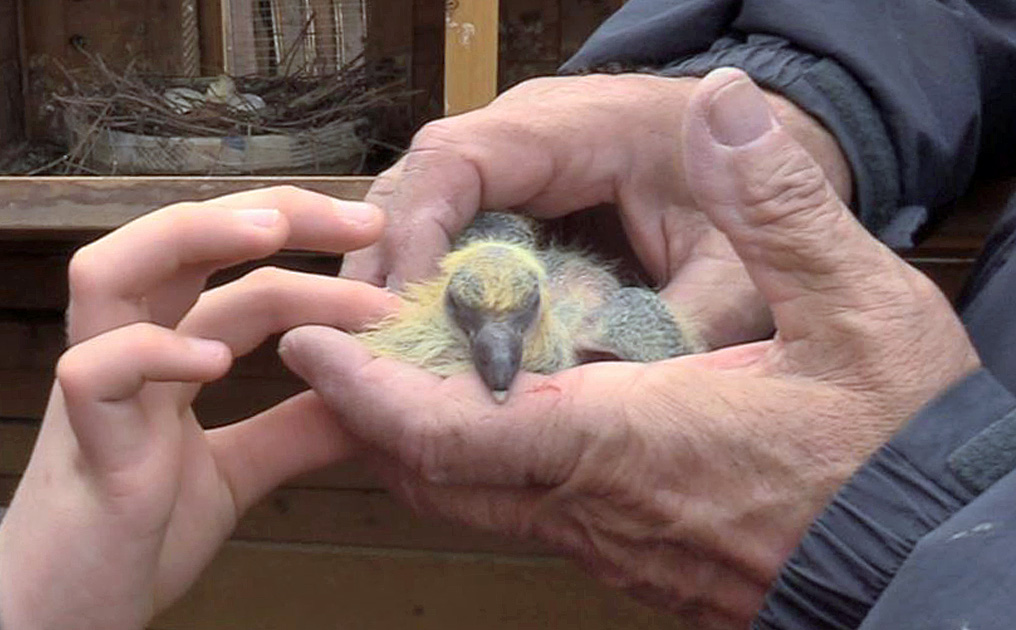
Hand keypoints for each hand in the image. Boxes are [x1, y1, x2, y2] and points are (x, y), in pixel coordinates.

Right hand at [0, 187, 394, 629]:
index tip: (378, 241)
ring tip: (271, 233)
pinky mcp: (81, 441)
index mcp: (162, 348)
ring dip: (191, 239)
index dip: (300, 240)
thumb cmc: (139, 530)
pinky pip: (94, 370)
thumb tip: (368, 399)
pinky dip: (153, 352)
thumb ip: (292, 429)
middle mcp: (124, 347)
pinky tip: (216, 361)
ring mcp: (94, 388)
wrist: (68, 609)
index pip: (230, 265)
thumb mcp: (238, 470)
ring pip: (108, 271)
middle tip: (361, 222)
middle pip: (175, 238)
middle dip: (268, 212)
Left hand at [280, 70, 978, 627]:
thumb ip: (782, 205)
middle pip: (431, 473)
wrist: (931, 556)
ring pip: (467, 498)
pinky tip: (488, 415)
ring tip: (397, 369)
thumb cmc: (897, 449)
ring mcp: (607, 541)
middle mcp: (591, 505)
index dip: (365, 388)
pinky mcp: (629, 554)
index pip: (448, 432)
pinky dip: (472, 460)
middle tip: (341, 345)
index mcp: (619, 443)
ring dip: (416, 435)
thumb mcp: (861, 307)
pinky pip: (515, 511)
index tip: (312, 344)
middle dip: (370, 410)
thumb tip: (725, 113)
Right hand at [343, 72, 852, 347]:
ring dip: (391, 283)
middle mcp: (525, 134)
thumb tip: (593, 391)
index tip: (403, 312)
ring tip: (379, 361)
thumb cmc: (754, 208)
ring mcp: (510, 164)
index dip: (416, 232)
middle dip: (384, 268)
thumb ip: (678, 326)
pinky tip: (420, 348)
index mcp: (578, 127)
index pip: (458, 158)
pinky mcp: (510, 197)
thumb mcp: (735, 273)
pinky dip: (425, 288)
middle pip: (414, 184)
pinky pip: (444, 232)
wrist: (773, 156)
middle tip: (369, 353)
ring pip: (414, 208)